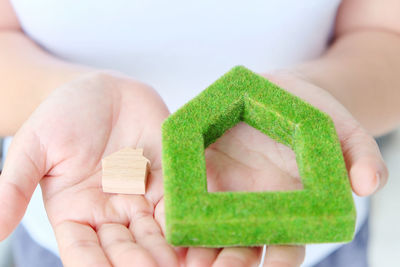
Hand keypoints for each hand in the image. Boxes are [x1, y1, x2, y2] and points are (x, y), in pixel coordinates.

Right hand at [0, 72, 178, 266]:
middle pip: (124, 249)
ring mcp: (139, 198)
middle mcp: (109, 212)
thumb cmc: (63, 114)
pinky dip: (183, 222)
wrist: (103, 89)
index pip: (84, 252)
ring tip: (180, 265)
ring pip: (153, 234)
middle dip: (139, 263)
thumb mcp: (33, 147)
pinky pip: (175, 205)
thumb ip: (13, 186)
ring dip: (165, 252)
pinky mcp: (165, 180)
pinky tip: (193, 236)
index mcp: (74, 213)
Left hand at [175, 71, 387, 266]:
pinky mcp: (202, 170)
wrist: (280, 93)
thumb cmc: (315, 115)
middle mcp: (255, 207)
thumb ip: (360, 155)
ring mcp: (226, 191)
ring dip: (197, 247)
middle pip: (241, 247)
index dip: (278, 260)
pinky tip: (167, 218)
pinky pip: (187, 191)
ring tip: (184, 260)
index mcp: (291, 208)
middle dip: (227, 264)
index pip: (285, 246)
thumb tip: (370, 183)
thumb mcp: (342, 130)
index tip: (271, 266)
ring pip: (209, 228)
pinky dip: (177, 208)